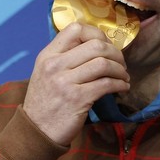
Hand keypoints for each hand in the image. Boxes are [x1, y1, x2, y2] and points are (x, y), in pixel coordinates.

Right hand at [23, 22, 129, 145]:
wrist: (36, 130)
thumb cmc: (44, 101)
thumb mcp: (45, 72)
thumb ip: (64, 57)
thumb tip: (95, 45)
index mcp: (48, 55)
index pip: (75, 28)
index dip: (96, 33)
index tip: (105, 45)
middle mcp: (55, 65)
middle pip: (95, 45)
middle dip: (115, 53)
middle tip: (120, 63)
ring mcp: (65, 82)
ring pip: (104, 63)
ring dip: (120, 69)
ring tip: (123, 76)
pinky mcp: (77, 99)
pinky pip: (106, 84)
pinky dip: (120, 84)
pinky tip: (122, 87)